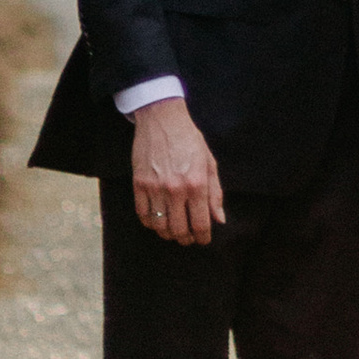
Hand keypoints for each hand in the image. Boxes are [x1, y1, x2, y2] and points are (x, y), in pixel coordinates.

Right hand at [131, 98, 224, 244]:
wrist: (162, 118)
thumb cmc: (189, 139)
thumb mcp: (209, 162)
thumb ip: (215, 193)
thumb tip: (219, 220)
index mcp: (197, 184)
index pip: (200, 224)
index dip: (203, 238)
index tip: (203, 240)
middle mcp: (176, 189)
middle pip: (179, 230)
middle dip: (186, 239)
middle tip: (188, 238)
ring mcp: (155, 188)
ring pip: (160, 227)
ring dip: (168, 234)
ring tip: (173, 231)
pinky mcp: (139, 184)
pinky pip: (143, 215)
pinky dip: (150, 223)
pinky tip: (157, 221)